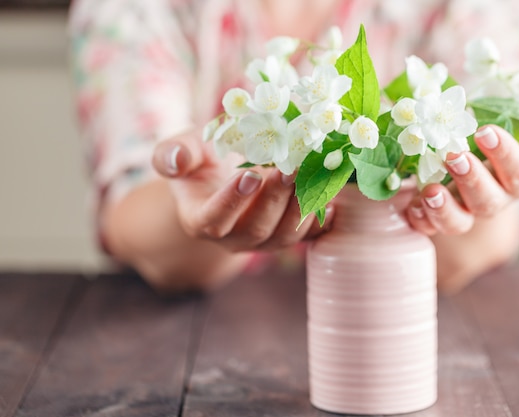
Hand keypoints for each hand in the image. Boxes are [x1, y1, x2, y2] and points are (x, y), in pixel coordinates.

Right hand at [152, 127, 329, 251]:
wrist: (226, 175)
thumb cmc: (203, 160)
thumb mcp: (185, 150)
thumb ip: (174, 153)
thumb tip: (174, 160)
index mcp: (201, 219)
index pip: (214, 219)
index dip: (231, 201)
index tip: (249, 175)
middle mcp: (233, 238)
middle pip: (256, 229)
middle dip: (275, 200)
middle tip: (290, 169)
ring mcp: (263, 240)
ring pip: (284, 236)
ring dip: (300, 208)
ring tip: (312, 176)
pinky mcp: (288, 236)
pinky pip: (308, 238)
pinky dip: (322, 222)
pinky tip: (335, 203)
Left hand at [406, 109, 518, 234]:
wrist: (461, 150)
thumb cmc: (489, 132)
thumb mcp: (510, 119)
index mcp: (518, 174)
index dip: (507, 155)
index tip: (486, 130)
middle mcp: (495, 198)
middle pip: (490, 201)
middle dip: (473, 179)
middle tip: (455, 156)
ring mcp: (465, 212)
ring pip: (460, 222)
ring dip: (445, 208)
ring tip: (431, 191)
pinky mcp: (436, 218)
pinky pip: (429, 228)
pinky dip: (421, 219)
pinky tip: (413, 206)